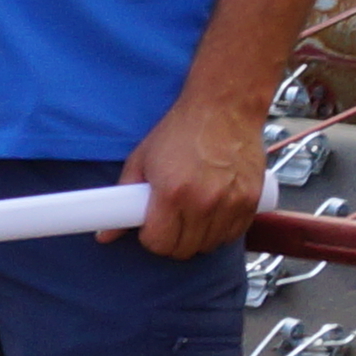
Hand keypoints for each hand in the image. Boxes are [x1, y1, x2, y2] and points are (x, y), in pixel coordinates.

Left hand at [122, 90, 269, 260]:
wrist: (224, 106)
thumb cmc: (181, 130)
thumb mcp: (142, 159)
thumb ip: (123, 198)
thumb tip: (104, 235)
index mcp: (172, 193)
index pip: (159, 243)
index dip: (151, 238)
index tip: (151, 228)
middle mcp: (203, 202)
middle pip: (184, 249)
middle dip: (172, 240)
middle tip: (170, 220)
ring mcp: (231, 203)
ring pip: (209, 245)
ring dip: (197, 236)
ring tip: (192, 211)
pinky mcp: (251, 201)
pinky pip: (232, 235)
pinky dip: (221, 230)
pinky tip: (213, 210)